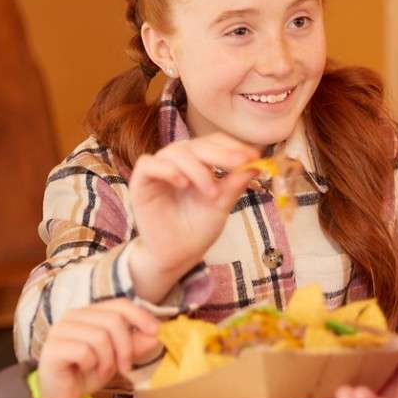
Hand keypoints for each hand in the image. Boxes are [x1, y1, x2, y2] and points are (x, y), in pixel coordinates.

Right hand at [36, 301, 159, 397]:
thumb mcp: (117, 359)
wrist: (61, 397)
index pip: (119, 304)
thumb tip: (155, 335)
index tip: (156, 332)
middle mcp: (73, 315)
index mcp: (89, 313)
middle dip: (125, 347)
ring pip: (100, 336)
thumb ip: (134, 346)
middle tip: (125, 367)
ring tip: (101, 371)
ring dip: (108, 360)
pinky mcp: (53, 347)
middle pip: (113, 320)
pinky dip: (92, 365)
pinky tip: (85, 371)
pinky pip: (84, 351)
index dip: (140, 316)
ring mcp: (60, 329)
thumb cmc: (87, 374)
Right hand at [129, 134, 258, 299]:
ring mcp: (158, 169)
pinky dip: (167, 169)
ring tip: (211, 192)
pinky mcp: (140, 181)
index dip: (233, 145)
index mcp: (198, 162)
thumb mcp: (221, 205)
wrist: (177, 255)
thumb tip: (257, 164)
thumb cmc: (197, 229)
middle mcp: (178, 161)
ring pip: (176, 152)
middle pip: (198, 145)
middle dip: (221, 153)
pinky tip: (182, 183)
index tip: (253, 156)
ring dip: (197, 169)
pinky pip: (149, 164)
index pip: (214, 142)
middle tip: (240, 163)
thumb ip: (234, 184)